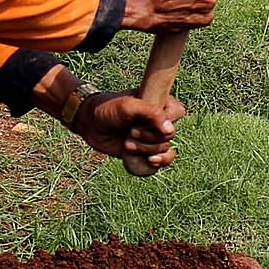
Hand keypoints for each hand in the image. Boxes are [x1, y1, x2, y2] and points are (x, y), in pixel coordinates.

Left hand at [69, 90, 184, 176]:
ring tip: (127, 144)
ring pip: (165, 151)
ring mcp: (153, 138)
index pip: (178, 113)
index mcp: (160, 104)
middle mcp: (160, 121)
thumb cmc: (108, 109)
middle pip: (170, 136)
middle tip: (130, 132)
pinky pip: (160, 163)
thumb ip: (151, 114)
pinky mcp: (146, 152)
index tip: (144, 121)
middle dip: (149, 138)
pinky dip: (154, 164)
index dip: (164, 121)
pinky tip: (148, 161)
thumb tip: (170, 130)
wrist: (90, 124)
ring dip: (145, 150)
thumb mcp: (129, 106)